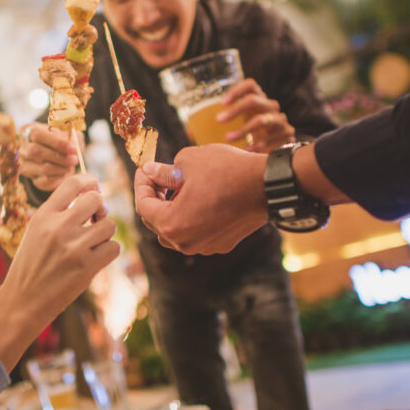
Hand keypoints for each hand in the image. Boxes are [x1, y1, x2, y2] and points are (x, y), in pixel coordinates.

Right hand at [0, 174, 118, 370]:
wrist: (22, 301)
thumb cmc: (30, 266)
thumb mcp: (34, 232)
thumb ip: (57, 214)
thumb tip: (91, 197)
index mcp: (43, 215)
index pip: (73, 183)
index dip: (89, 181)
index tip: (95, 187)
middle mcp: (58, 227)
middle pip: (96, 199)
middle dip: (101, 208)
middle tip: (96, 219)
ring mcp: (74, 247)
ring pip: (109, 225)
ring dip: (105, 234)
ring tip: (93, 244)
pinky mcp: (87, 267)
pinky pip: (114, 247)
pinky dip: (109, 252)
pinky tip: (96, 259)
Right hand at [19, 122, 79, 190]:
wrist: (57, 157)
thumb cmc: (60, 142)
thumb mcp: (66, 134)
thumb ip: (71, 136)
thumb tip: (74, 145)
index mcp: (27, 130)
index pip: (37, 135)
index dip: (57, 142)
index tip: (73, 149)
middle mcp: (22, 148)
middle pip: (36, 152)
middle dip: (59, 156)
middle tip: (74, 159)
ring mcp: (25, 165)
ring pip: (42, 168)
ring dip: (61, 167)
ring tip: (71, 165)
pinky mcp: (33, 179)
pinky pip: (46, 180)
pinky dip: (60, 176)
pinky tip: (65, 171)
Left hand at [133, 144, 268, 254]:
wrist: (268, 185)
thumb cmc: (226, 170)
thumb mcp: (187, 162)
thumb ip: (163, 171)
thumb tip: (150, 172)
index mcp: (172, 224)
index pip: (143, 205)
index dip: (141, 184)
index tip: (144, 169)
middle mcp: (185, 243)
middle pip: (156, 222)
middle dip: (153, 198)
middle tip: (156, 177)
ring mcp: (204, 247)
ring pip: (175, 231)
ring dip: (170, 211)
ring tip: (175, 188)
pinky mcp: (221, 245)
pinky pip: (195, 233)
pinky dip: (190, 218)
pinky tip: (196, 199)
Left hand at [220, 78, 294, 152]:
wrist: (279, 150)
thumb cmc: (254, 133)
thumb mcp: (242, 122)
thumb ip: (225, 120)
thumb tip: (195, 127)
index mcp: (258, 99)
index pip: (250, 86)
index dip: (237, 90)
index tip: (223, 102)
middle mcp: (270, 106)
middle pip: (253, 100)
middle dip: (235, 110)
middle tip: (218, 120)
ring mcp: (280, 119)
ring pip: (262, 119)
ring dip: (243, 129)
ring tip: (228, 138)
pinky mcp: (287, 133)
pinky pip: (271, 137)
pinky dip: (257, 145)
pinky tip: (246, 151)